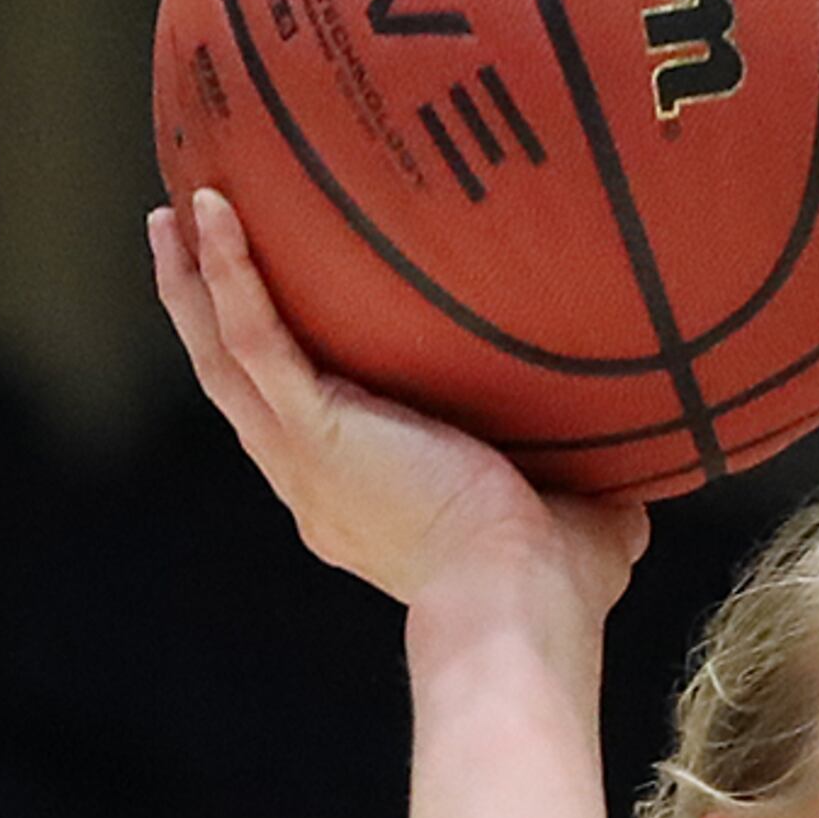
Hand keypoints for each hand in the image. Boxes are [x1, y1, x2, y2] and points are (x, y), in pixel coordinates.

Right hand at [149, 192, 645, 625]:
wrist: (521, 606)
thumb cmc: (554, 588)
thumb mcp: (577, 521)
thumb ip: (590, 486)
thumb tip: (644, 468)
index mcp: (360, 507)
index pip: (308, 430)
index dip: (283, 375)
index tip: (279, 326)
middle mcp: (315, 486)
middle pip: (237, 385)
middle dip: (206, 314)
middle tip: (184, 245)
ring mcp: (305, 459)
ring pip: (223, 357)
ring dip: (193, 283)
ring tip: (174, 213)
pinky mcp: (314, 431)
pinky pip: (253, 336)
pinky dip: (228, 273)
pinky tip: (214, 211)